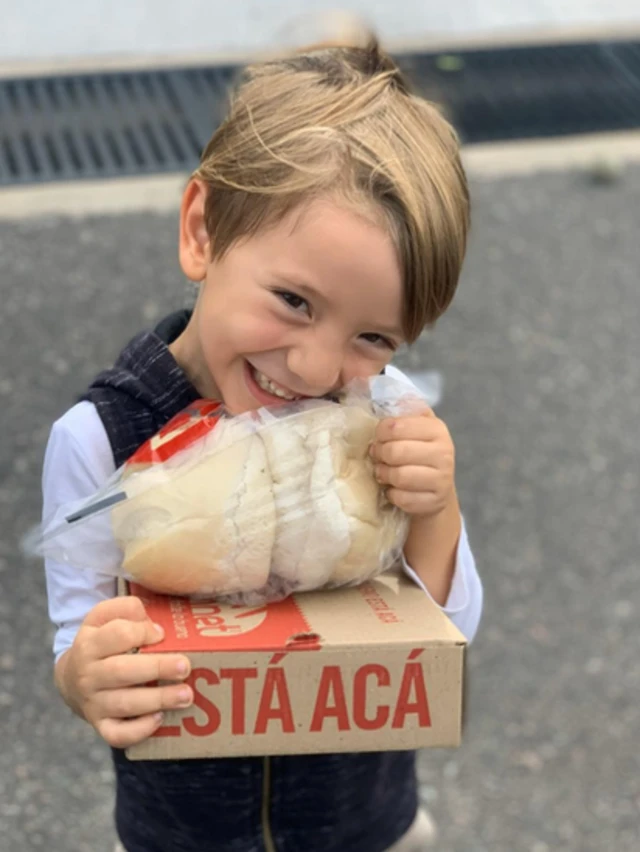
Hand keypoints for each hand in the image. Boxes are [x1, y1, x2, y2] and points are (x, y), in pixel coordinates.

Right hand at [56, 596, 192, 748]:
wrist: (72, 679)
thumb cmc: (101, 642)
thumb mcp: (104, 617)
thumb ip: (126, 609)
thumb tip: (154, 626)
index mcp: (89, 643)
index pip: (117, 635)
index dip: (142, 632)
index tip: (161, 633)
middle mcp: (88, 675)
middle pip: (122, 671)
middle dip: (157, 668)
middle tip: (185, 667)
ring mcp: (93, 703)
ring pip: (124, 704)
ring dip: (158, 700)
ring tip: (186, 695)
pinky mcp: (100, 726)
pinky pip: (117, 734)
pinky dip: (138, 730)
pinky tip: (159, 719)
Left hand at [370, 408, 455, 516]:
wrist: (438, 487)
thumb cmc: (419, 452)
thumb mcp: (415, 427)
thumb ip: (402, 411)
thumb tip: (379, 390)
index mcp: (437, 428)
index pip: (396, 426)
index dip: (380, 433)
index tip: (379, 438)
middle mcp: (444, 452)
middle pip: (395, 452)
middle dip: (380, 455)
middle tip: (377, 456)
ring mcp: (443, 478)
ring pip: (399, 477)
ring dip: (384, 475)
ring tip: (383, 472)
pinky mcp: (435, 501)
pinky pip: (403, 498)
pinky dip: (392, 495)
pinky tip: (394, 489)